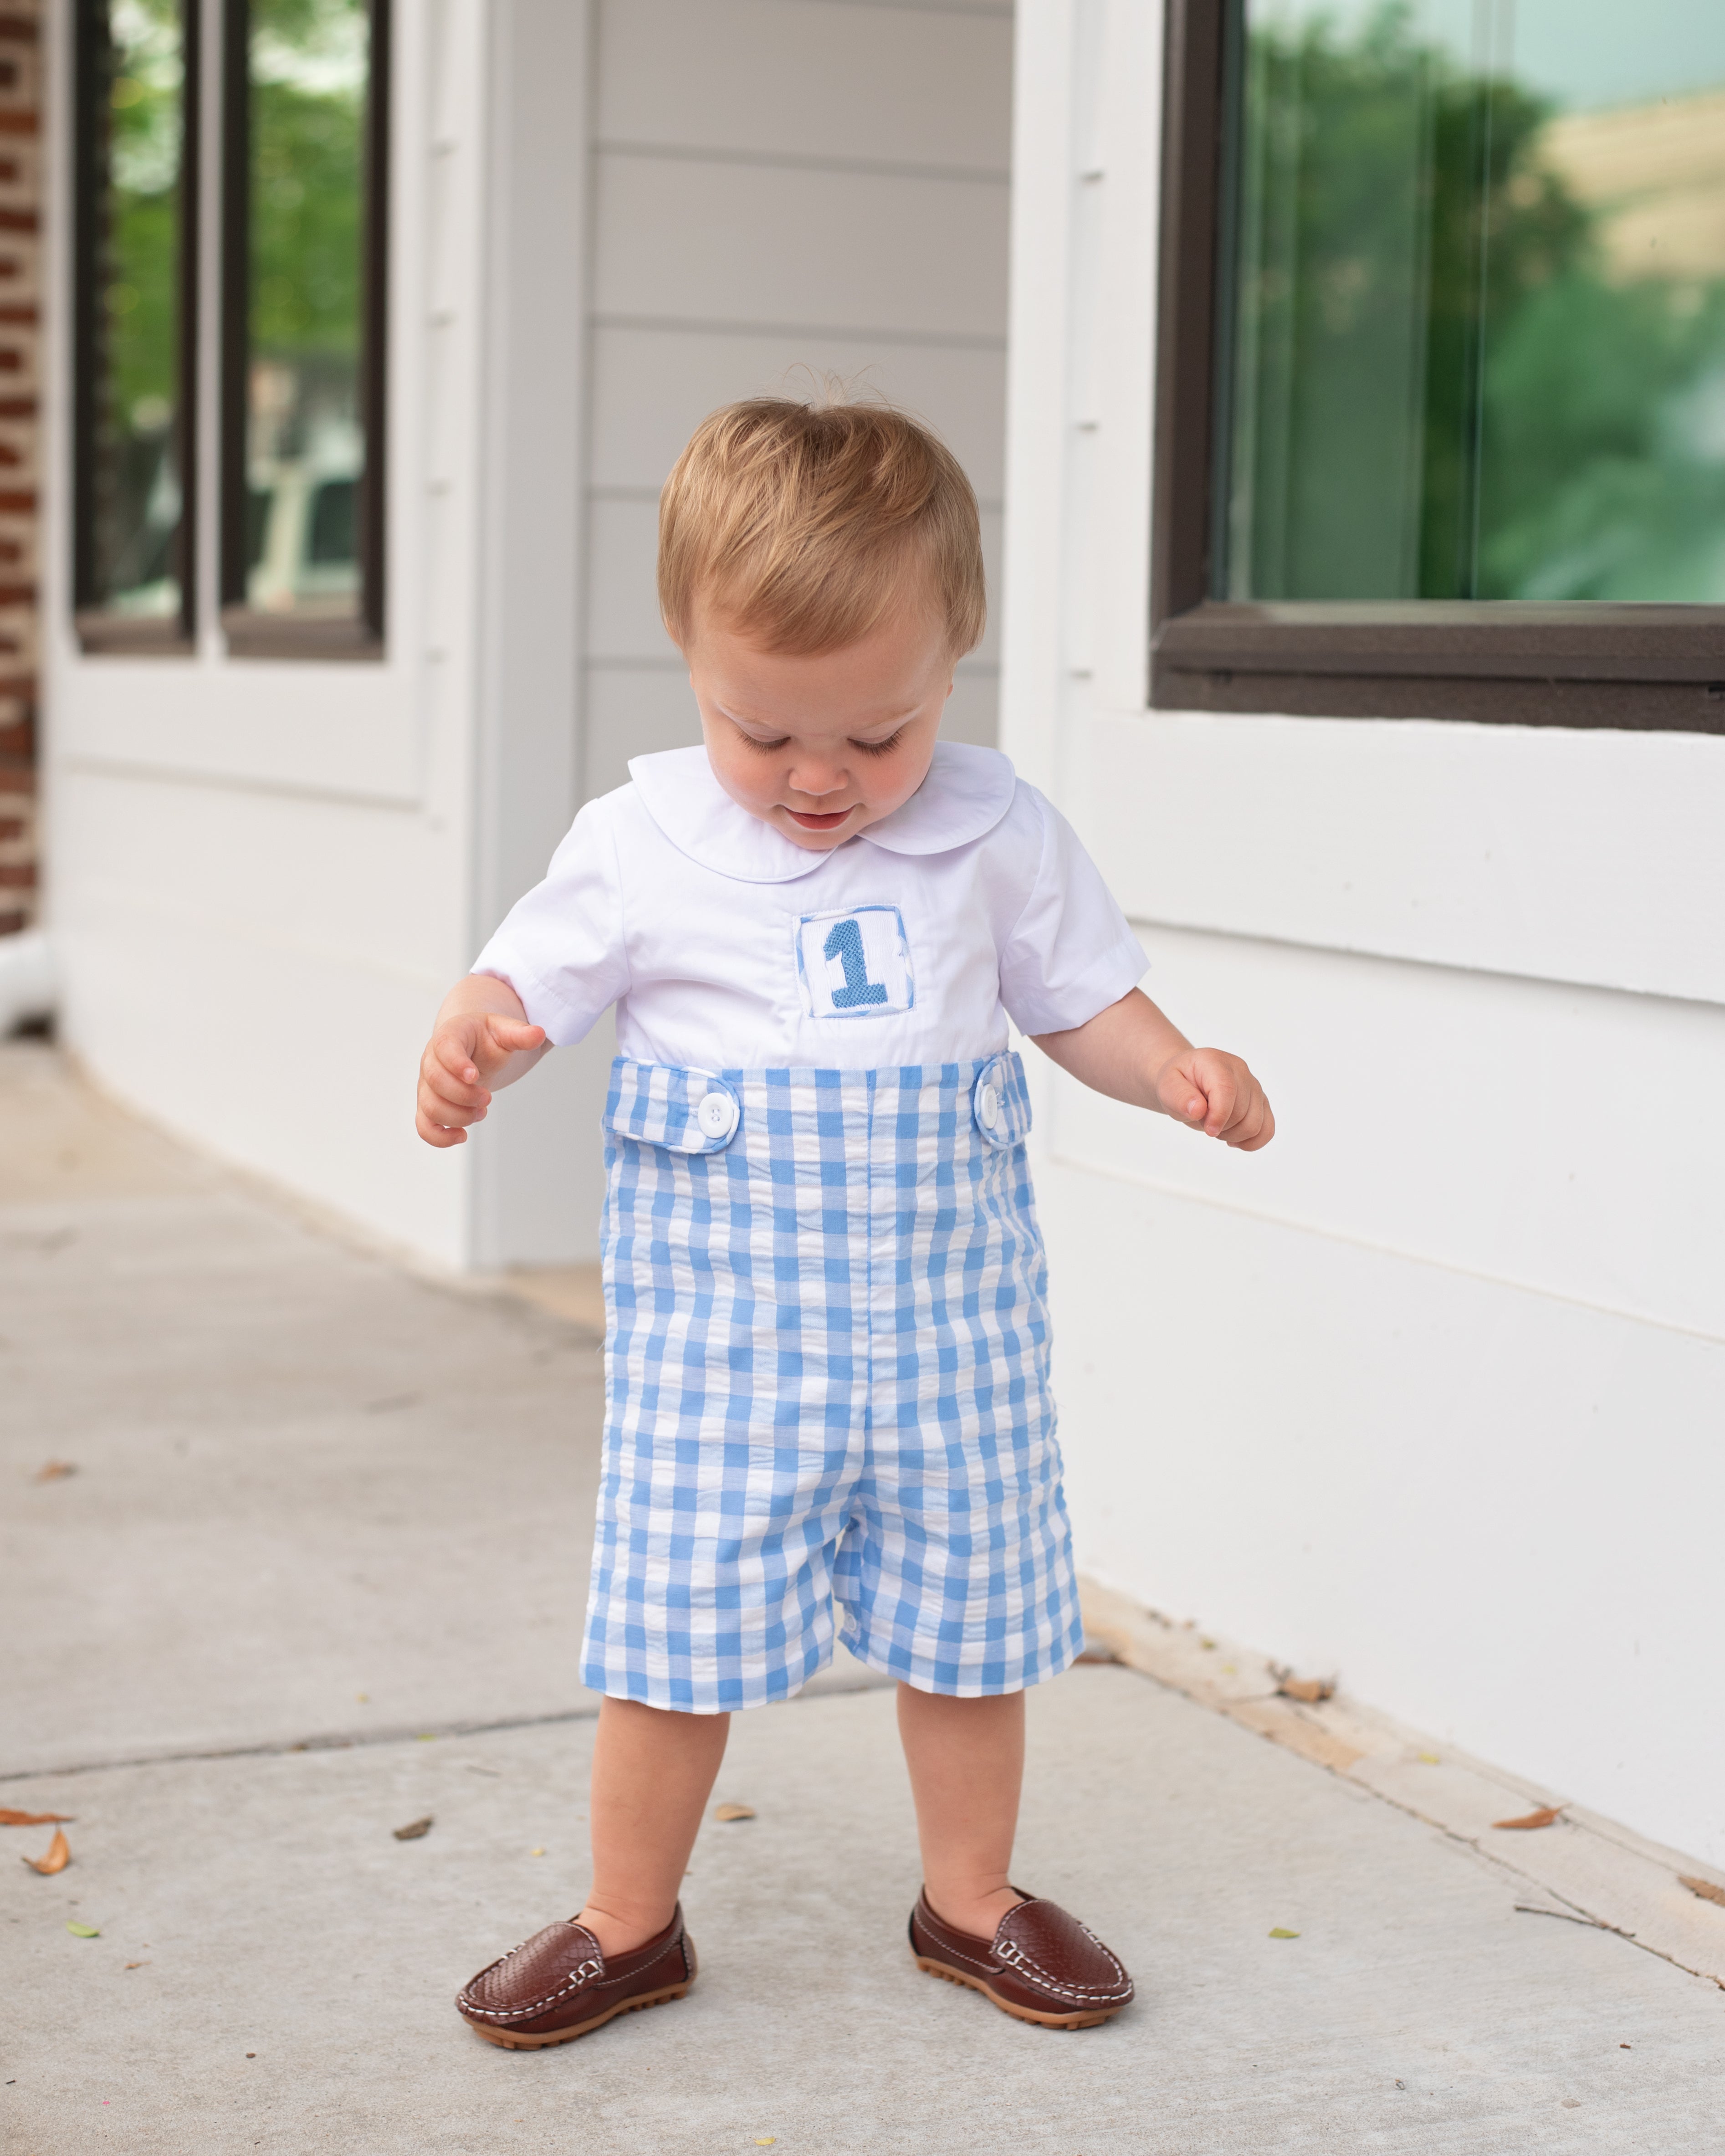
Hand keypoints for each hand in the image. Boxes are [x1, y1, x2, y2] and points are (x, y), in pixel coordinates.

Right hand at [416, 1011, 545, 1147]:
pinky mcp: (429, 1105)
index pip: (444, 1047)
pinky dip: (440, 1138)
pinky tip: (462, 1136)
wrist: (472, 1049)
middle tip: (488, 1098)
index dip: (456, 1063)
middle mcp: (431, 1060)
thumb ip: (519, 1034)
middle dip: (464, 1095)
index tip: (474, 1076)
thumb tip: (539, 1034)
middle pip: (436, 1081)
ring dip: (459, 1116)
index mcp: (450, 1036)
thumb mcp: (503, 1030)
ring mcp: (427, 1085)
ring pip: (430, 1107)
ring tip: (482, 1112)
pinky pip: (423, 1126)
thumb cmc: (486, 1039)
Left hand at [1153, 1047, 1274, 1150]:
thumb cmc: (1177, 1083)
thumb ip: (1179, 1096)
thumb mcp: (1167, 1087)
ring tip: (1216, 1127)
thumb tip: (1198, 1109)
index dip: (1219, 1114)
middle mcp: (1240, 1071)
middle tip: (1202, 1122)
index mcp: (1215, 1062)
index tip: (1208, 1130)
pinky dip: (1252, 1142)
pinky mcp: (1261, 1102)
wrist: (1186, 1081)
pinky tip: (1234, 1141)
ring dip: (1233, 1136)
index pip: (1227, 1089)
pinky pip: (1267, 1130)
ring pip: (1255, 1125)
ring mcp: (1254, 1087)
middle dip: (1220, 1127)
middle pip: (1241, 1112)